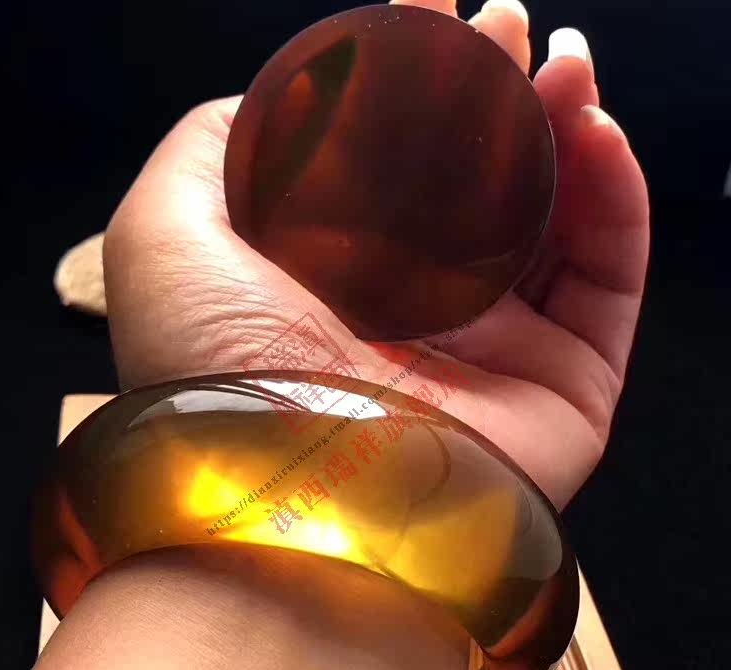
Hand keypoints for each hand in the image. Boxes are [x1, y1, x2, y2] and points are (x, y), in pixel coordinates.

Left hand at [104, 0, 648, 509]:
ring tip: (562, 60)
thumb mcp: (166, 235)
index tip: (426, 15)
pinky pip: (609, 280)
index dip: (412, 86)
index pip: (391, 167)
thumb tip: (283, 97)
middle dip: (494, 97)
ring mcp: (494, 352)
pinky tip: (597, 134)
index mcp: (337, 282)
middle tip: (507, 26)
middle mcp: (415, 315)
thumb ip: (214, 149)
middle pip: (474, 187)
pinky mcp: (563, 387)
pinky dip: (617, 201)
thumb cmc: (216, 370)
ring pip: (549, 222)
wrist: (291, 507)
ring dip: (562, 130)